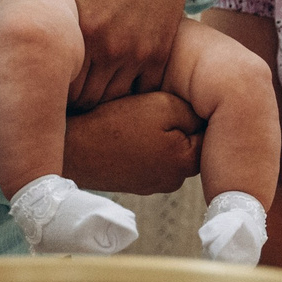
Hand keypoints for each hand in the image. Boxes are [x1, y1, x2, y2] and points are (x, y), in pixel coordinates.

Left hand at [0, 0, 200, 106]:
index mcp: (84, 30)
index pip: (60, 83)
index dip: (50, 87)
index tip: (45, 81)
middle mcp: (113, 48)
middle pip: (86, 97)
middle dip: (72, 97)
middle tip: (62, 91)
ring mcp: (139, 54)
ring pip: (113, 97)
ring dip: (99, 96)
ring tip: (86, 87)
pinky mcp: (159, 55)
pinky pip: (142, 90)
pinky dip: (128, 91)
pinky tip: (116, 80)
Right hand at [65, 93, 202, 193]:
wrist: (71, 148)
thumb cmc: (116, 124)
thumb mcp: (163, 106)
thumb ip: (193, 112)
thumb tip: (205, 118)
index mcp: (187, 162)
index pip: (210, 131)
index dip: (199, 109)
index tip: (184, 97)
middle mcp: (174, 180)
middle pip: (190, 139)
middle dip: (180, 121)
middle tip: (156, 104)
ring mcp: (153, 184)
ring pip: (168, 146)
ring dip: (160, 132)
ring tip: (137, 118)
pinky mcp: (134, 181)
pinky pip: (148, 155)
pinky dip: (142, 143)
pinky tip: (125, 132)